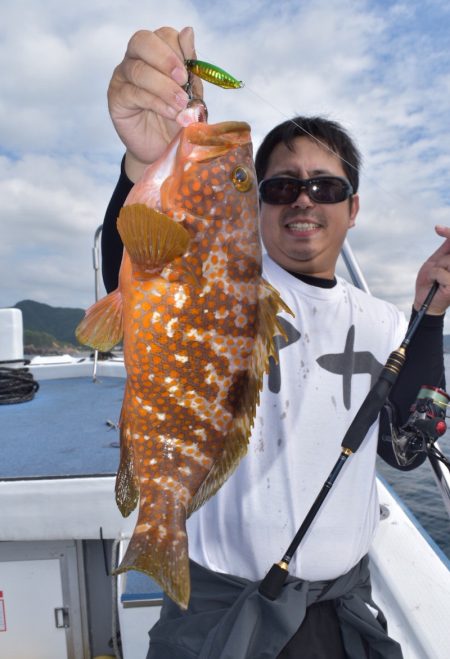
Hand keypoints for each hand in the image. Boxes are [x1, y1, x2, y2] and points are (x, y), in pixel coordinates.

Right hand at [107, 26, 202, 181]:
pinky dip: (156, 102)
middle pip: (142, 41)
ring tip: (180, 104)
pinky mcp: (116, 99)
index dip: (176, 49)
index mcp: (156, 53)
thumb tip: (188, 31)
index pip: (162, 35)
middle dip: (165, 59)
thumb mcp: (191, 92)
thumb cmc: (177, 118)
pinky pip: (134, 93)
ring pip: (138, 70)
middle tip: (182, 80)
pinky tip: (170, 112)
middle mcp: (135, 59)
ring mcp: (123, 78)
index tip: (188, 72)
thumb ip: (190, 66)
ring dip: (164, 87)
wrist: (164, 148)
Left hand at [414, 225, 449, 314]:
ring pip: (448, 261)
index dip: (449, 233)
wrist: (424, 302)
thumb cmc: (428, 282)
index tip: (438, 229)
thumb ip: (445, 249)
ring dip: (436, 268)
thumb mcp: (435, 262)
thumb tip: (446, 231)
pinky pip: (441, 273)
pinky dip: (434, 276)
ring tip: (435, 279)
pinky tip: (435, 284)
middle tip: (434, 270)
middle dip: (441, 259)